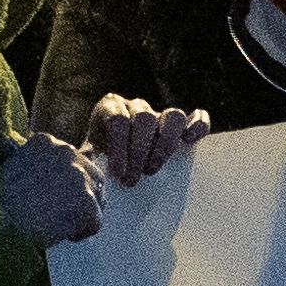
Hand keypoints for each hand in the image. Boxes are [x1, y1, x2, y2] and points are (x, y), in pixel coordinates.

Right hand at [0, 135, 106, 245]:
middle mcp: (67, 152)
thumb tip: (53, 180)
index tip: (51, 198)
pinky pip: (95, 222)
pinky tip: (60, 235)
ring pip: (96, 199)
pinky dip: (80, 233)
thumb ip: (36, 166)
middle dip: (81, 197)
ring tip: (57, 225)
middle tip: (61, 215)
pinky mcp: (87, 203)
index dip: (65, 183)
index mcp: (47, 142)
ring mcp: (79, 177)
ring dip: (80, 214)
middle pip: (92, 176)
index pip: (73, 160)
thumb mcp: (12, 170)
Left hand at [79, 95, 203, 187]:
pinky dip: (198, 125)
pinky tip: (190, 141)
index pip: (119, 120)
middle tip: (133, 179)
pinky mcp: (180, 126)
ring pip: (172, 116)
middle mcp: (135, 105)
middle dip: (139, 152)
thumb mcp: (88, 160)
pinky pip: (196, 117)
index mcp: (110, 107)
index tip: (119, 173)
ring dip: (164, 146)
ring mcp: (160, 113)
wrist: (113, 171)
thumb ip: (87, 160)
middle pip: (144, 119)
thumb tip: (87, 164)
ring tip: (152, 170)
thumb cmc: (99, 165)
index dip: (119, 147)